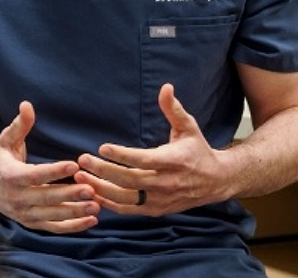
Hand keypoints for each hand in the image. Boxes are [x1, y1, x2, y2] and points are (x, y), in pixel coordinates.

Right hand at [0, 101, 99, 232]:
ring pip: (52, 215)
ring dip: (74, 212)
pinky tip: (91, 220)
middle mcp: (16, 197)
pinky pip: (53, 227)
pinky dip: (72, 227)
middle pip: (46, 197)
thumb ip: (19, 125)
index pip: (35, 175)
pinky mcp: (30, 222)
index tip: (74, 165)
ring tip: (96, 205)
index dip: (55, 171)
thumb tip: (27, 104)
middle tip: (91, 189)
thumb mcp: (5, 141)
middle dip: (69, 194)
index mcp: (11, 176)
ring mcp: (23, 213)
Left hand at [74, 84, 229, 215]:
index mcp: (174, 161)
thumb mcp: (189, 128)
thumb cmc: (198, 150)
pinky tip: (92, 192)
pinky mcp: (156, 210)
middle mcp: (167, 183)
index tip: (102, 147)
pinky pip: (128, 210)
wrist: (216, 181)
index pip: (144, 160)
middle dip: (103, 170)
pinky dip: (109, 204)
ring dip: (101, 188)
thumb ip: (174, 109)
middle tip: (82, 160)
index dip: (123, 155)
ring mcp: (161, 199)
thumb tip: (166, 87)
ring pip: (126, 198)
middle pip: (130, 180)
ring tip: (80, 176)